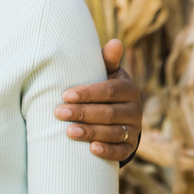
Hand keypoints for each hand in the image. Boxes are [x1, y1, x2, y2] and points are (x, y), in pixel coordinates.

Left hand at [56, 39, 141, 162]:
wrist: (119, 118)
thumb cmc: (105, 91)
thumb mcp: (107, 75)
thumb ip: (107, 60)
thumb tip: (115, 42)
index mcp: (128, 89)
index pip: (109, 91)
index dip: (88, 93)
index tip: (65, 95)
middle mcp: (134, 110)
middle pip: (108, 112)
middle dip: (82, 113)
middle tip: (58, 112)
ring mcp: (134, 129)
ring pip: (113, 132)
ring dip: (91, 132)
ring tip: (69, 132)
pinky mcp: (131, 146)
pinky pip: (121, 150)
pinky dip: (108, 151)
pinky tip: (92, 149)